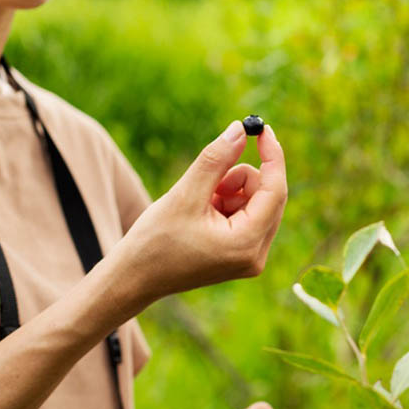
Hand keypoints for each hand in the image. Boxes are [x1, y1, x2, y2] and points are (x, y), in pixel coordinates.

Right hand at [111, 120, 287, 304]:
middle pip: (268, 195)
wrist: (132, 279)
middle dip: (238, 179)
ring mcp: (251, 258)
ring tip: (198, 203)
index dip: (272, 157)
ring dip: (229, 191)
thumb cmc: (153, 241)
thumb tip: (240, 130)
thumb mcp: (185, 194)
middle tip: (209, 182)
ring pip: (256, 202)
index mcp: (247, 244)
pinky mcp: (242, 255)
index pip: (275, 190)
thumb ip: (216, 160)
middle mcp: (257, 255)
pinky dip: (227, 204)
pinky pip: (247, 215)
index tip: (263, 129)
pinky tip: (200, 214)